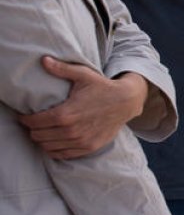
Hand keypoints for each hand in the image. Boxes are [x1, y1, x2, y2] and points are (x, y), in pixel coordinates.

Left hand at [19, 57, 144, 158]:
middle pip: (38, 136)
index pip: (34, 122)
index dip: (26, 119)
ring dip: (43, 139)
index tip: (25, 115)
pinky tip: (55, 140)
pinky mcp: (88, 147)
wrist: (127, 102)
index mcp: (65, 114)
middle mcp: (71, 131)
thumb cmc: (103, 87)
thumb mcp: (83, 75)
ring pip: (47, 147)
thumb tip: (43, 60)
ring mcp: (80, 141)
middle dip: (33, 129)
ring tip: (44, 130)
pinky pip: (62, 154)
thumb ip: (61, 69)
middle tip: (35, 122)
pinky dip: (54, 149)